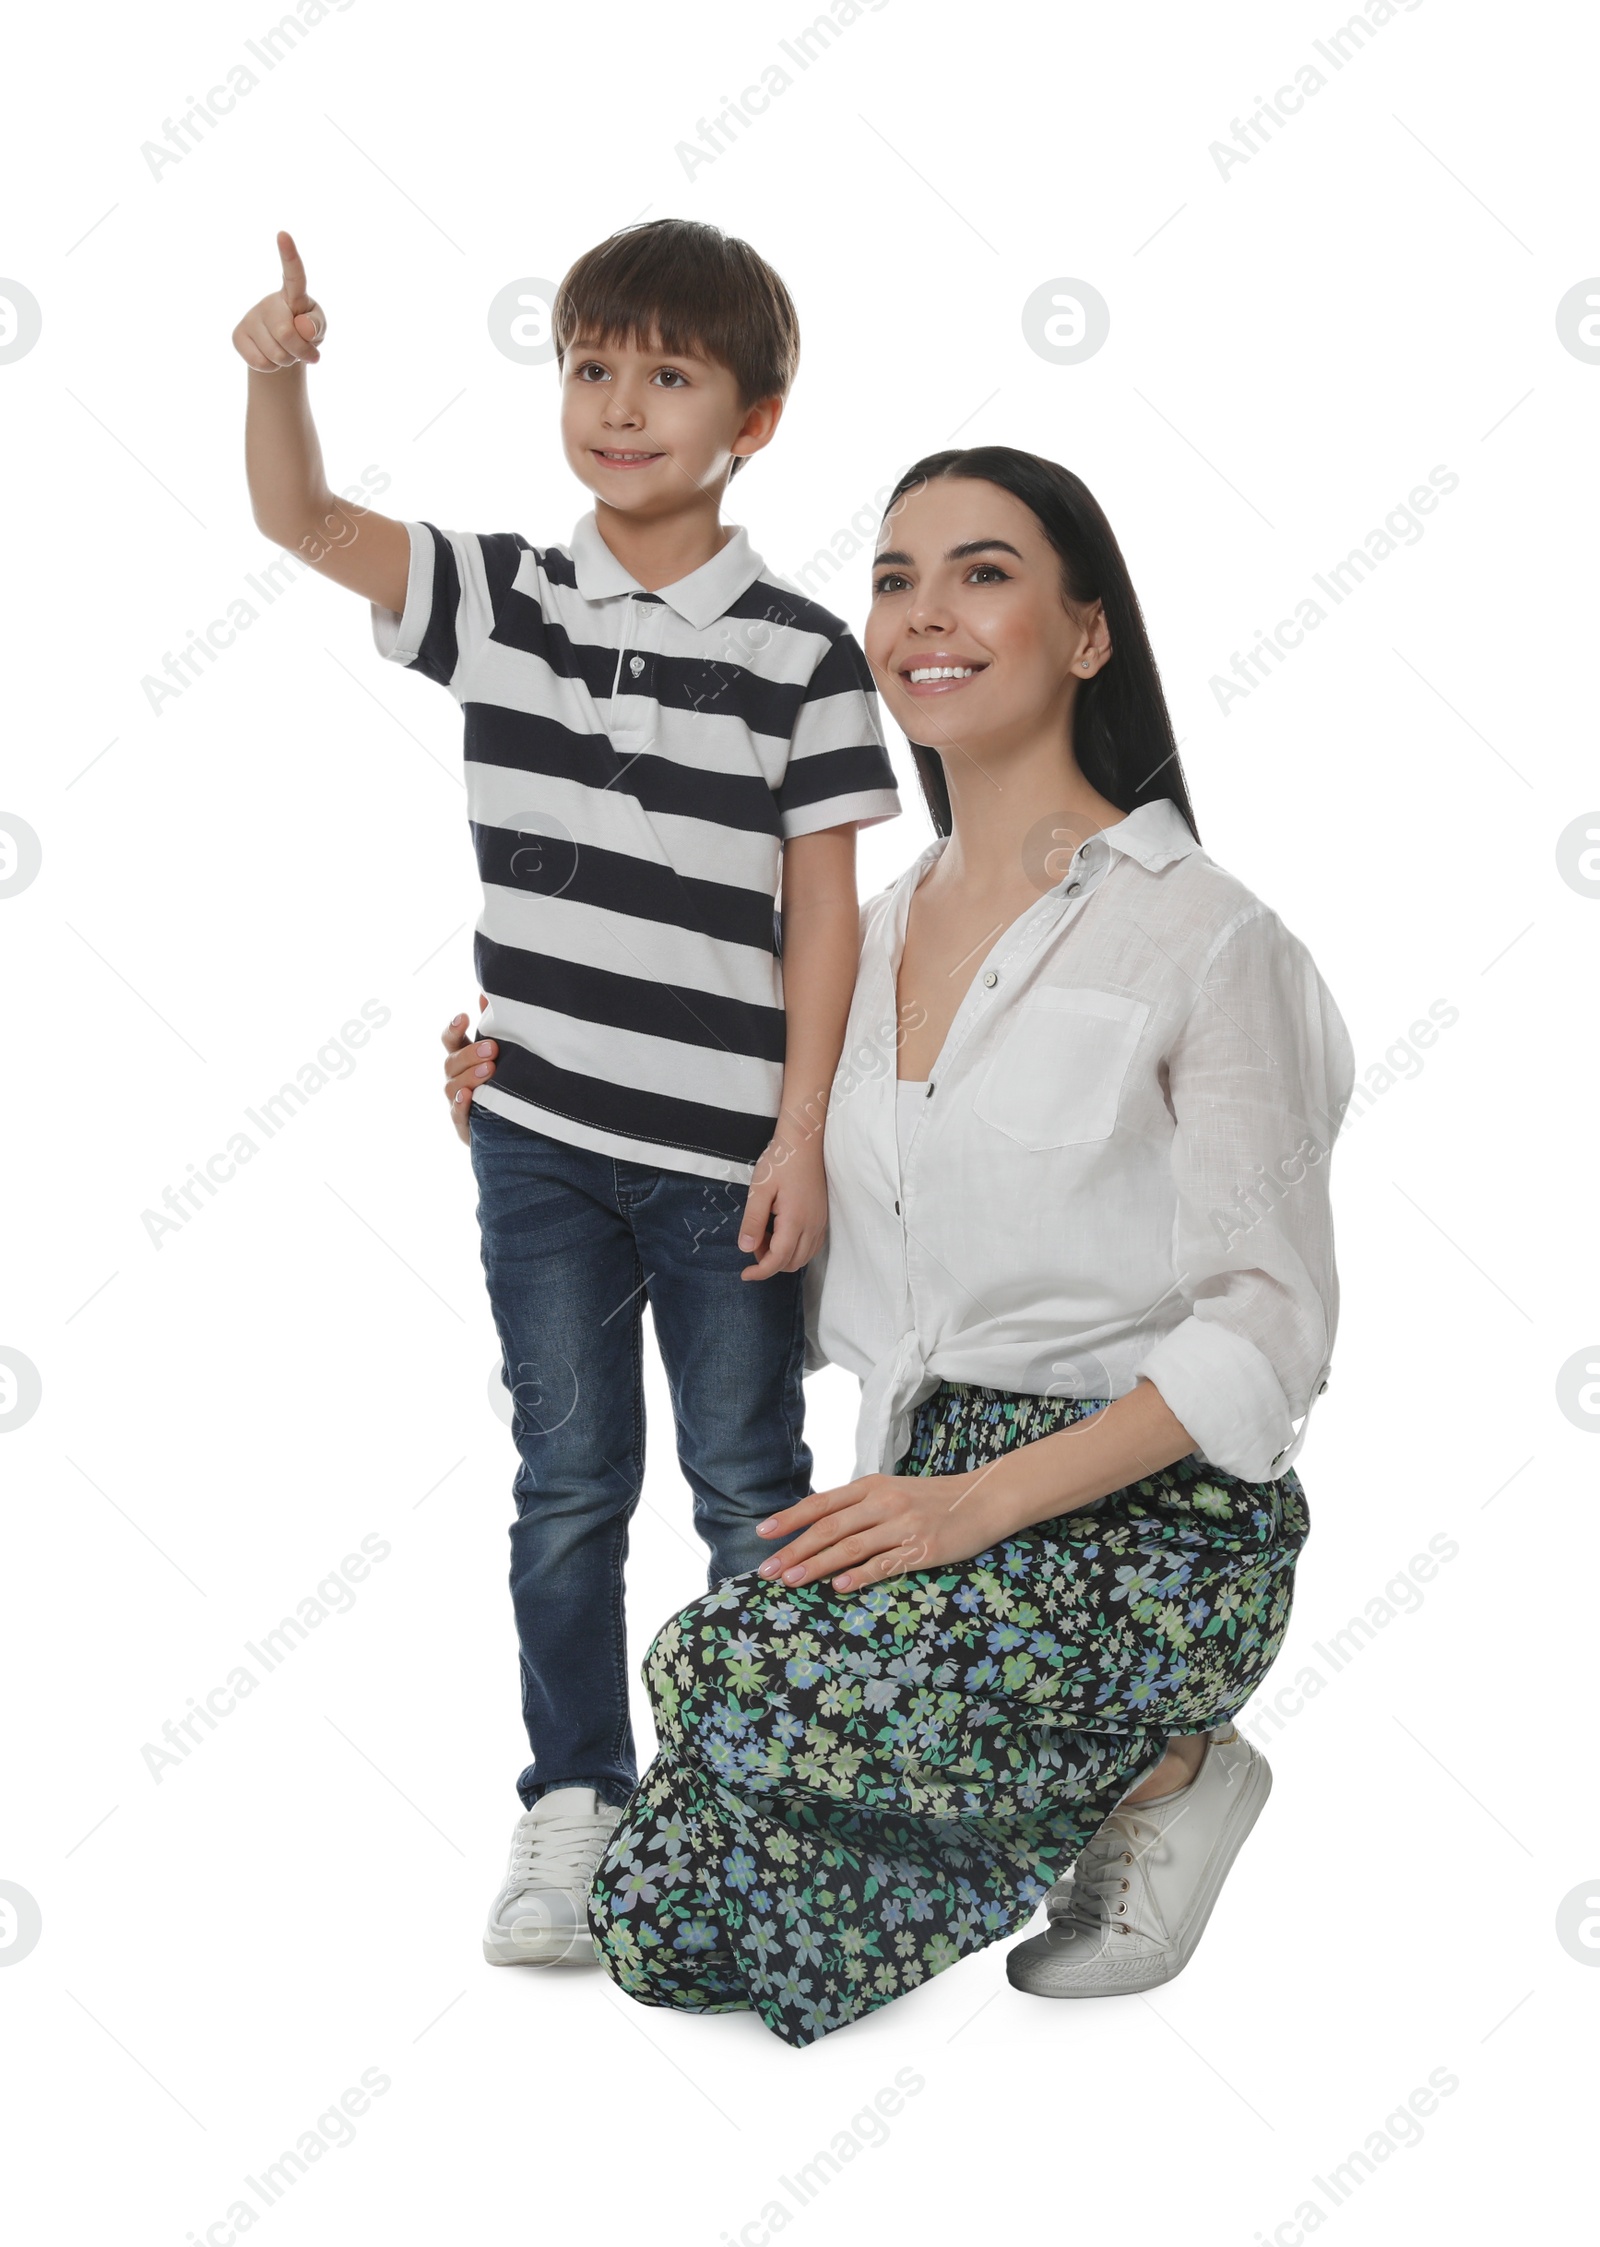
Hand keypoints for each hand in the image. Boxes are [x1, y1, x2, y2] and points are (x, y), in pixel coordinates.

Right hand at [233, 230, 326, 369]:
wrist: (282, 350)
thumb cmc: (305, 332)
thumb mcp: (318, 329)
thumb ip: (316, 325)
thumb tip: (302, 327)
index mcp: (293, 294)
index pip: (294, 274)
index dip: (289, 256)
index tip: (283, 234)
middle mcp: (269, 302)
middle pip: (286, 333)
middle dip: (300, 351)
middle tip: (305, 352)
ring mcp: (251, 318)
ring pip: (275, 354)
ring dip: (288, 361)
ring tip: (286, 351)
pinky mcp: (238, 335)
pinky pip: (260, 363)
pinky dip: (272, 368)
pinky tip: (269, 357)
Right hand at [442, 993, 494, 1143]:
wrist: (508, 1129)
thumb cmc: (500, 1083)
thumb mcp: (500, 1054)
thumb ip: (492, 1026)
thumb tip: (487, 995)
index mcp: (463, 1058)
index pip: (451, 1040)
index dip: (454, 1029)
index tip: (465, 1017)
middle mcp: (455, 1078)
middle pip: (452, 1062)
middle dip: (470, 1054)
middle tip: (492, 1049)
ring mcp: (457, 1101)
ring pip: (453, 1086)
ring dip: (469, 1076)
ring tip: (489, 1070)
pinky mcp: (463, 1124)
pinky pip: (457, 1113)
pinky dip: (461, 1104)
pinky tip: (469, 1096)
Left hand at [737, 1130, 826, 1280]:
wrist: (805, 1142)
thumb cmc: (781, 1161)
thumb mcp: (759, 1189)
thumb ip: (752, 1220)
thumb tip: (745, 1248)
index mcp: (795, 1221)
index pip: (778, 1260)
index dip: (760, 1272)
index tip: (744, 1274)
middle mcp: (812, 1226)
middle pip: (791, 1263)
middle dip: (769, 1261)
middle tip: (753, 1239)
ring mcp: (820, 1223)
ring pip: (803, 1257)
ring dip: (782, 1255)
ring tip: (765, 1232)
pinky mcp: (822, 1217)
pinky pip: (811, 1246)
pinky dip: (795, 1248)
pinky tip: (780, 1230)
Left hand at [755, 1465, 1004, 1592]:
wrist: (982, 1499)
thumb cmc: (931, 1498)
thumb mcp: (891, 1491)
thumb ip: (857, 1506)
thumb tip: (816, 1526)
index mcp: (871, 1486)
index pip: (821, 1503)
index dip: (790, 1518)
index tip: (762, 1533)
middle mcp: (883, 1503)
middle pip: (829, 1527)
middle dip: (794, 1549)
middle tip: (768, 1570)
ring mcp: (902, 1526)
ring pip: (851, 1547)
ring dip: (817, 1565)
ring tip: (792, 1581)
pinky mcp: (922, 1549)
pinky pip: (884, 1564)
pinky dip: (859, 1576)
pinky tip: (838, 1587)